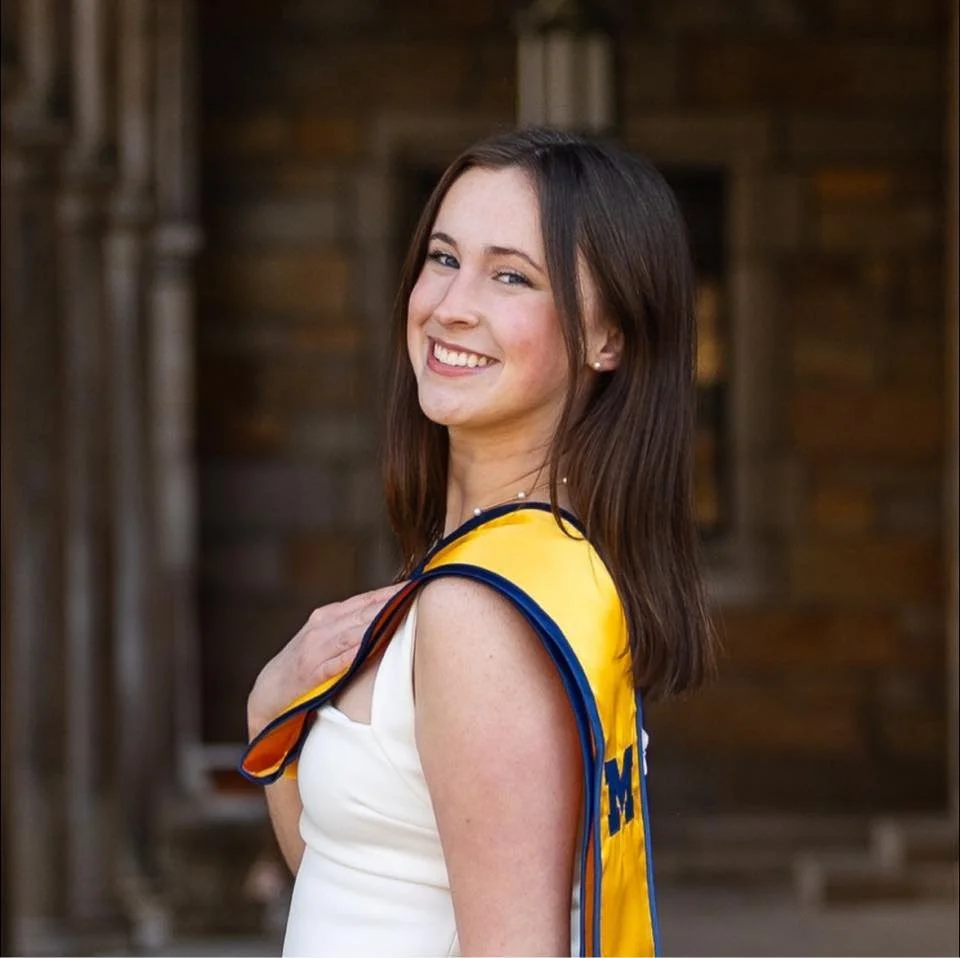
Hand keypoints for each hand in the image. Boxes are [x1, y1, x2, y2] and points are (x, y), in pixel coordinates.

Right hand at [247, 583, 405, 739]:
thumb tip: (390, 615)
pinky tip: (371, 647)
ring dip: (378, 623)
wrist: (267, 693)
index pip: (366, 600)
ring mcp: (314, 649)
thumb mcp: (325, 638)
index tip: (418, 585)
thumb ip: (352, 627)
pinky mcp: (310, 673)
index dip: (392, 593)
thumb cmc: (303, 664)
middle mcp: (322, 627)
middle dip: (392, 604)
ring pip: (353, 633)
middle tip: (419, 595)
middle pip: (364, 612)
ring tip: (403, 615)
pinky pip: (336, 662)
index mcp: (328, 616)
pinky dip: (353, 654)